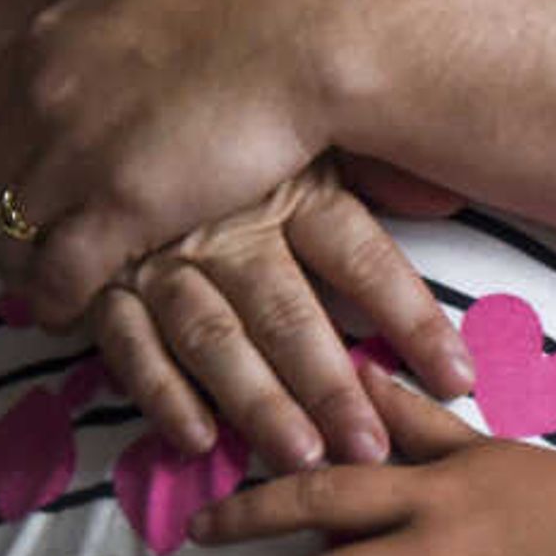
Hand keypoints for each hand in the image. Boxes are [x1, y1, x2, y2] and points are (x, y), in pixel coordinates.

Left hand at [0, 0, 341, 325]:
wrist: (308, 28)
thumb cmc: (259, 2)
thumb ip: (102, 27)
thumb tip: (102, 41)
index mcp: (46, 41)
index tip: (2, 192)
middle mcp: (42, 96)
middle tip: (11, 251)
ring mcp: (75, 151)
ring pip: (7, 233)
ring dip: (19, 268)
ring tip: (39, 290)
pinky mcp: (121, 205)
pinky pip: (57, 273)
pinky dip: (53, 300)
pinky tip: (68, 312)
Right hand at [80, 162, 467, 469]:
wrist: (106, 99)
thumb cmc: (235, 129)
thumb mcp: (310, 134)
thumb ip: (378, 171)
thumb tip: (448, 201)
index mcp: (292, 190)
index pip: (361, 260)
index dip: (411, 320)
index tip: (457, 379)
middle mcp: (229, 229)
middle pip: (287, 313)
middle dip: (330, 386)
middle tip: (370, 447)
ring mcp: (162, 257)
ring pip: (215, 336)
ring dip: (256, 401)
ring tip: (302, 457)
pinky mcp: (99, 282)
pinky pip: (130, 343)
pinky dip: (160, 393)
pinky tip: (197, 440)